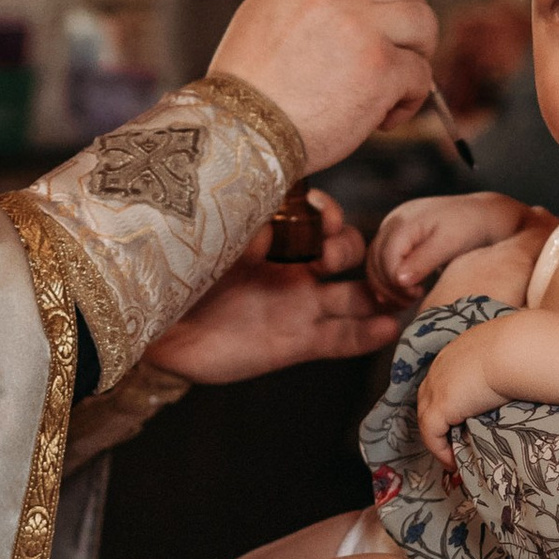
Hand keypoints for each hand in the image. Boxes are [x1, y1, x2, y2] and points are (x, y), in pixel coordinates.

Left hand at [150, 190, 397, 383]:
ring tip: (399, 289)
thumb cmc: (180, 281)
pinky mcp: (298, 343)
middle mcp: (294, 270)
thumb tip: (271, 231)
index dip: (329, 214)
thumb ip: (245, 235)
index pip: (319, 218)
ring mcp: (299, 307)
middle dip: (349, 248)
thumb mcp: (213, 246)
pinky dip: (368, 334)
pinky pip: (341, 337)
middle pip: (346, 253)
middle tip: (330, 257)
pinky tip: (390, 327)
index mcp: (275, 240)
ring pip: (354, 295)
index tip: (321, 216)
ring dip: (379, 291)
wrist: (159, 333)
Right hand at [211, 0, 437, 174]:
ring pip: (424, 23)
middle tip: (399, 51)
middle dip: (411, 19)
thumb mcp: (267, 10)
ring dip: (416, 56)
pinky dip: (411, 99)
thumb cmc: (249, 87)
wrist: (238, 134)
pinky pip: (422, 74)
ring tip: (392, 86)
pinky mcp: (380, 67)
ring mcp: (359, 25)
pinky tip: (384, 118)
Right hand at [369, 190, 541, 307]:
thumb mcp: (449, 244)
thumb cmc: (472, 228)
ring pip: (374, 263)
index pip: (386, 259)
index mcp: (404, 220)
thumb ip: (424, 261)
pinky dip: (388, 280)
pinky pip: (381, 261)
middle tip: (411, 301)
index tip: (417, 295)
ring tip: (408, 299)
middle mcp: (394, 221)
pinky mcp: (398, 237)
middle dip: (390, 287)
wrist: (486, 216)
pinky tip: (405, 292)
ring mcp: (393, 227)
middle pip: (375, 261)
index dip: (396, 282)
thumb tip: (399, 280)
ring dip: (386, 285)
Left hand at [416, 319, 514, 464]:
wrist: (517, 352)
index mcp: (457, 352)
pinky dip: (440, 450)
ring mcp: (436, 387)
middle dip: (437, 420)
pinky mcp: (440, 406)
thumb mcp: (510, 353)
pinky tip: (453, 462)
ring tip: (453, 456)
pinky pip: (431, 435)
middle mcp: (440, 368)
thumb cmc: (522, 350)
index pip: (443, 378)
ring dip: (438, 439)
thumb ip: (505, 365)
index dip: (450, 399)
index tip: (461, 417)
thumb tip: (522, 375)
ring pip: (426, 418)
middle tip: (451, 439)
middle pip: (427, 398)